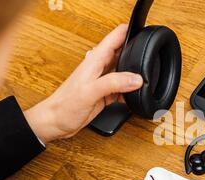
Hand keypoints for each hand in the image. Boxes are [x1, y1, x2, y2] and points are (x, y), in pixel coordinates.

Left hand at [24, 24, 142, 143]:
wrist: (55, 122)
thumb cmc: (65, 105)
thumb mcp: (90, 91)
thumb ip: (114, 82)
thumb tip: (135, 78)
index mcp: (96, 60)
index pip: (116, 36)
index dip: (130, 31)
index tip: (144, 35)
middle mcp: (100, 67)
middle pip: (124, 52)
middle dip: (137, 53)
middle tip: (149, 62)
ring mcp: (103, 80)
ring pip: (125, 71)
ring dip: (134, 75)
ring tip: (144, 82)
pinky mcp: (105, 93)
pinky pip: (123, 88)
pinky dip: (130, 92)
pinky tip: (133, 98)